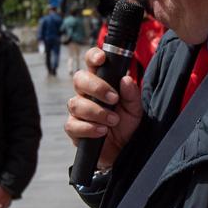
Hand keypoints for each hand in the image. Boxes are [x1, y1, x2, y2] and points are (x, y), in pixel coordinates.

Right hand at [65, 45, 142, 167]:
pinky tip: (102, 131)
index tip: (101, 59)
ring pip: (75, 103)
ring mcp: (78, 111)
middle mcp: (85, 94)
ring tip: (113, 120)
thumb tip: (126, 79)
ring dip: (96, 112)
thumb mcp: (135, 109)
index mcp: (100, 82)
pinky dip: (89, 128)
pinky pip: (73, 125)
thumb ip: (131, 94)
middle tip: (113, 99)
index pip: (91, 63)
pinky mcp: (74, 129)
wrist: (123, 150)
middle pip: (79, 79)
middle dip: (96, 88)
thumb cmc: (126, 125)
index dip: (93, 56)